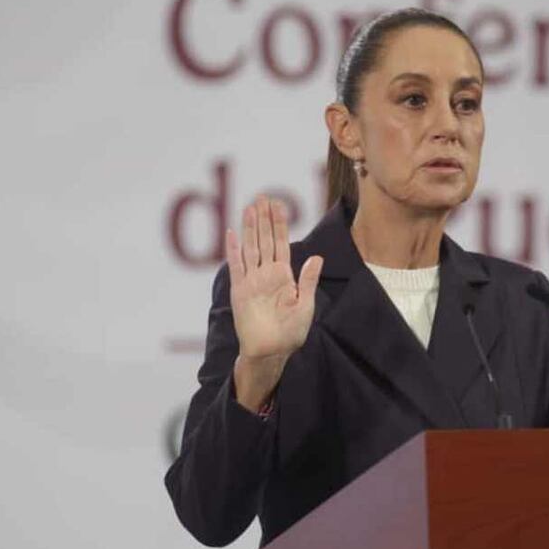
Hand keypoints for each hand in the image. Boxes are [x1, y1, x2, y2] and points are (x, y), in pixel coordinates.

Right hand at [225, 195, 322, 409]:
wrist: (271, 352)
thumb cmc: (290, 333)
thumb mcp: (305, 305)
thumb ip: (308, 280)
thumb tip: (316, 257)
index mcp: (284, 276)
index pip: (281, 244)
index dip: (280, 224)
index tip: (279, 204)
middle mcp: (267, 274)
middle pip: (265, 240)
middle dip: (265, 219)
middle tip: (263, 196)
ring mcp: (252, 281)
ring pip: (251, 248)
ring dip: (250, 228)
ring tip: (250, 208)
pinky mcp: (240, 291)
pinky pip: (236, 267)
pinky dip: (233, 251)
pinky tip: (232, 234)